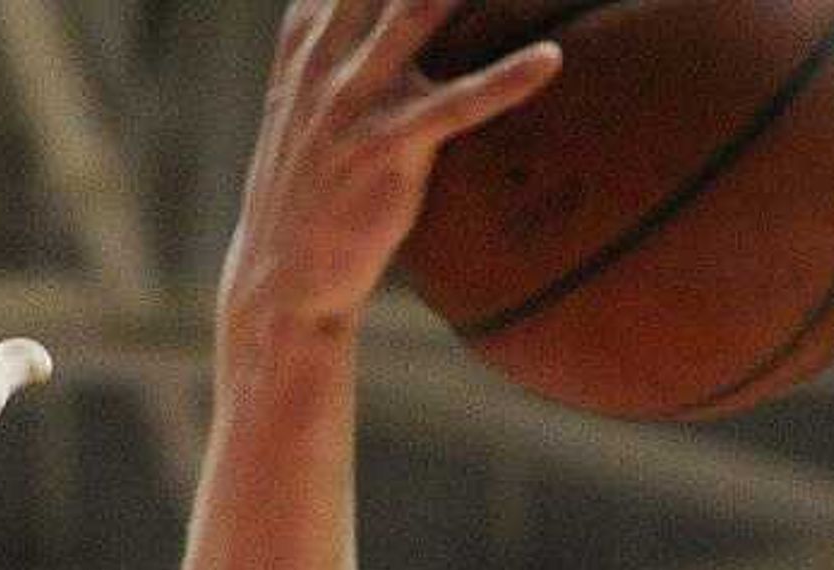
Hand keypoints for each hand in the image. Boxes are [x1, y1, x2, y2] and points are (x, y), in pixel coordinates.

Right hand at [217, 0, 564, 336]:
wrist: (282, 278)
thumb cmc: (317, 190)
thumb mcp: (314, 102)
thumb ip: (340, 43)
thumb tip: (389, 19)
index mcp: (309, 36)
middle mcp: (327, 56)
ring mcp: (354, 101)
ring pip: (418, 13)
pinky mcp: (386, 152)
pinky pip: (455, 107)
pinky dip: (506, 81)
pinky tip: (551, 61)